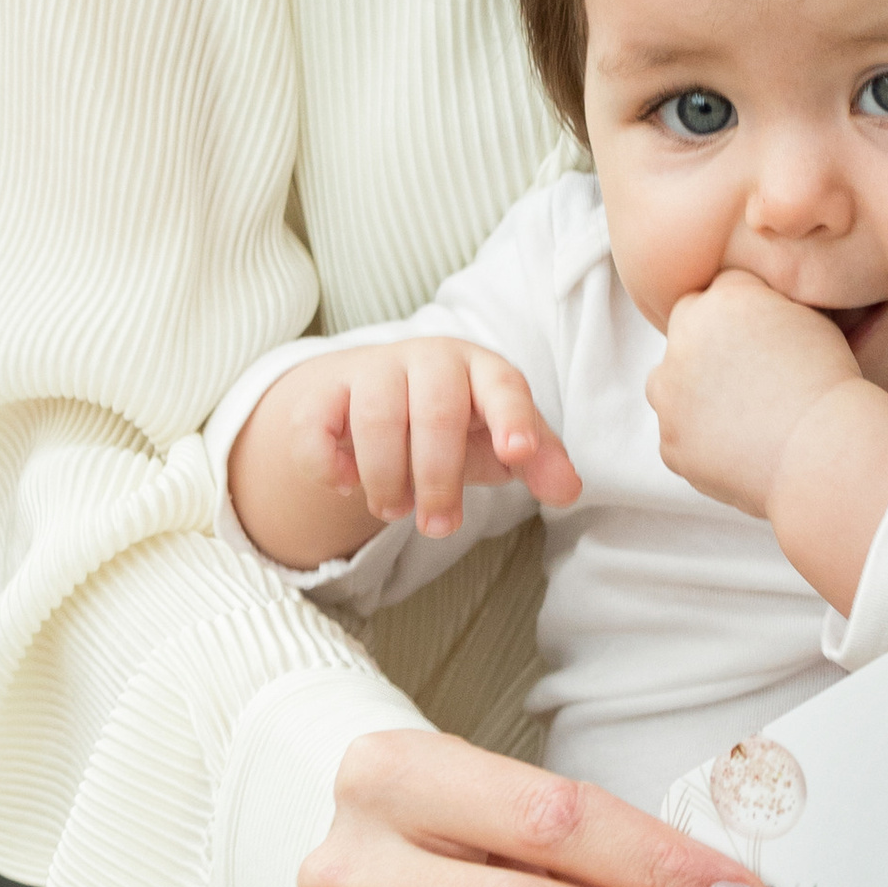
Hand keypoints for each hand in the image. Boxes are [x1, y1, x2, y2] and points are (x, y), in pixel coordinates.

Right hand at [233, 337, 578, 563]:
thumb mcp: (496, 437)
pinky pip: (318, 427)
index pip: (503, 386)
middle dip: (439, 478)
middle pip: (437, 413)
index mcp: (480, 368)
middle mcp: (428, 359)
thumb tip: (569, 490)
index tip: (518, 453)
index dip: (513, 418)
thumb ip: (537, 460)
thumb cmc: (451, 420)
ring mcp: (372, 369)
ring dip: (387, 478)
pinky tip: (345, 485)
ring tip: (395, 510)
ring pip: (377, 420)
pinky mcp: (322, 392)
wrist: (366, 396)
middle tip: (440, 527)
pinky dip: (330, 465)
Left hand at [646, 270, 860, 514]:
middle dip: (711, 342)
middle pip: (688, 327)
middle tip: (752, 372)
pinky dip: (702, 438)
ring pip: (670, 382)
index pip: (723, 288)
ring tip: (744, 410)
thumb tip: (753, 313)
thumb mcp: (809, 318)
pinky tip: (741, 444)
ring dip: (694, 389)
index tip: (769, 337)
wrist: (822, 451)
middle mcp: (685, 337)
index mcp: (724, 298)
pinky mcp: (671, 442)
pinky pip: (680, 433)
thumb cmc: (828, 384)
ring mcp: (670, 393)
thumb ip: (767, 306)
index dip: (748, 312)